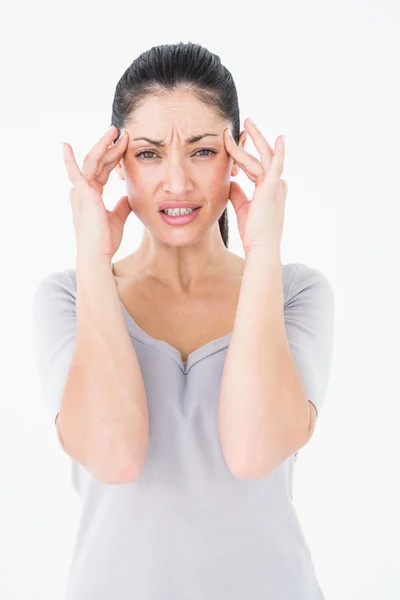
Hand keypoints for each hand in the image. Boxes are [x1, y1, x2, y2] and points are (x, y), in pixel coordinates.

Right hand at [62, 125, 130, 264]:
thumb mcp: (118, 218)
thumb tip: (128, 197)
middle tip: (122, 132)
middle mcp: (84, 191)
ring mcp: (81, 193)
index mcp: (91, 195)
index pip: (103, 170)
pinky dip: (69, 160)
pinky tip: (65, 146)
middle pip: (98, 162)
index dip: (114, 157)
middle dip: (110, 146)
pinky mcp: (83, 196)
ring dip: (103, 146)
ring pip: (92, 162)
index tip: (126, 145)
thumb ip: (122, 206)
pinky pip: (75, 174)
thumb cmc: (105, 241)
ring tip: (114, 131)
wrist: (98, 256)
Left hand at [224, 118, 287, 255]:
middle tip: (246, 123)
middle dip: (254, 139)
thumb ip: (238, 194)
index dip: (244, 156)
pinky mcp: (272, 188)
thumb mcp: (242, 209)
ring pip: (262, 158)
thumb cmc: (253, 233)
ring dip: (253, 140)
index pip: (255, 167)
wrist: (261, 247)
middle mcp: (275, 185)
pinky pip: (274, 165)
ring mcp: (275, 186)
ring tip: (246, 123)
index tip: (234, 145)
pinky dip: (278, 151)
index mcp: (268, 190)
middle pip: (263, 156)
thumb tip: (231, 182)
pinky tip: (280, 138)